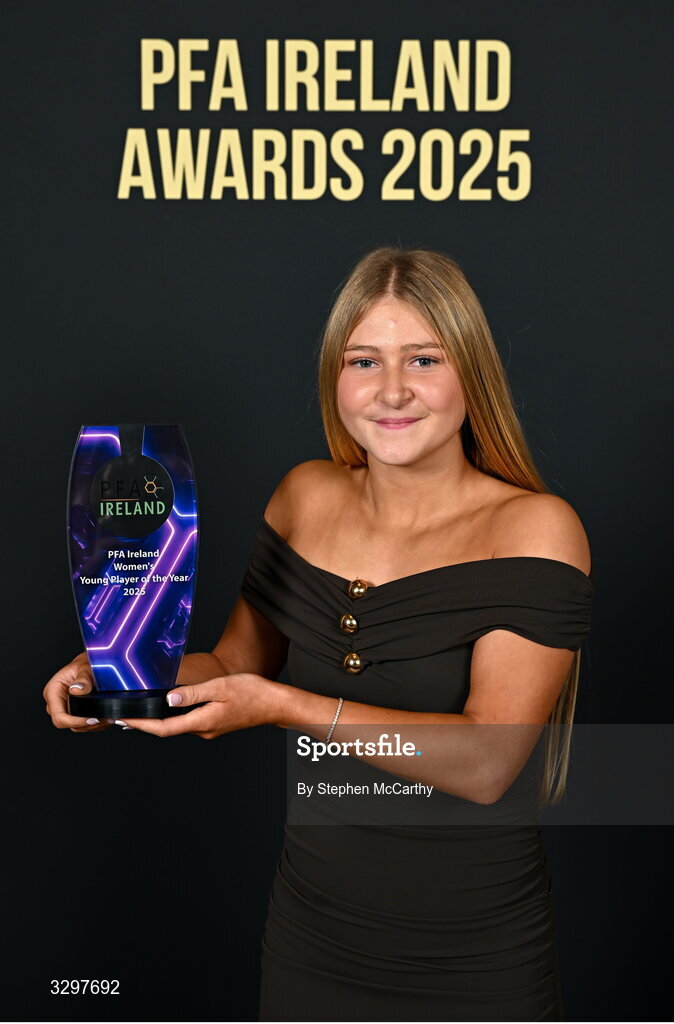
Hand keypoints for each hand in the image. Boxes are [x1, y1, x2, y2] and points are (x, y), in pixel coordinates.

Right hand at [43, 653, 111, 732]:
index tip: (92, 719)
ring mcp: (64, 709)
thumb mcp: (85, 668)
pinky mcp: (73, 713)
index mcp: (53, 692)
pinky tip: (104, 717)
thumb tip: (76, 690)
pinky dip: (94, 724)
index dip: (75, 722)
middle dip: (86, 724)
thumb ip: (83, 679)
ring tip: (106, 717)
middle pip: (67, 724)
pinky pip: (82, 724)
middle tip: (103, 718)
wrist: (91, 663)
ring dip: (92, 725)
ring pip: (76, 726)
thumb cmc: (85, 663)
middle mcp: (56, 703)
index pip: (59, 717)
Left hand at [117, 673, 283, 738]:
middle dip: (145, 722)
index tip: (123, 719)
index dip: (141, 724)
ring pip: (178, 724)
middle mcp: (203, 730)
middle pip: (167, 728)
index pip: (163, 727)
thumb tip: (168, 700)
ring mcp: (209, 728)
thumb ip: (193, 693)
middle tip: (123, 713)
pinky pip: (188, 720)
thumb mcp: (220, 687)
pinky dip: (173, 715)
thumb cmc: (253, 693)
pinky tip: (168, 706)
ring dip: (158, 719)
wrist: (275, 704)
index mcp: (202, 722)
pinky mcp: (214, 723)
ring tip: (141, 709)